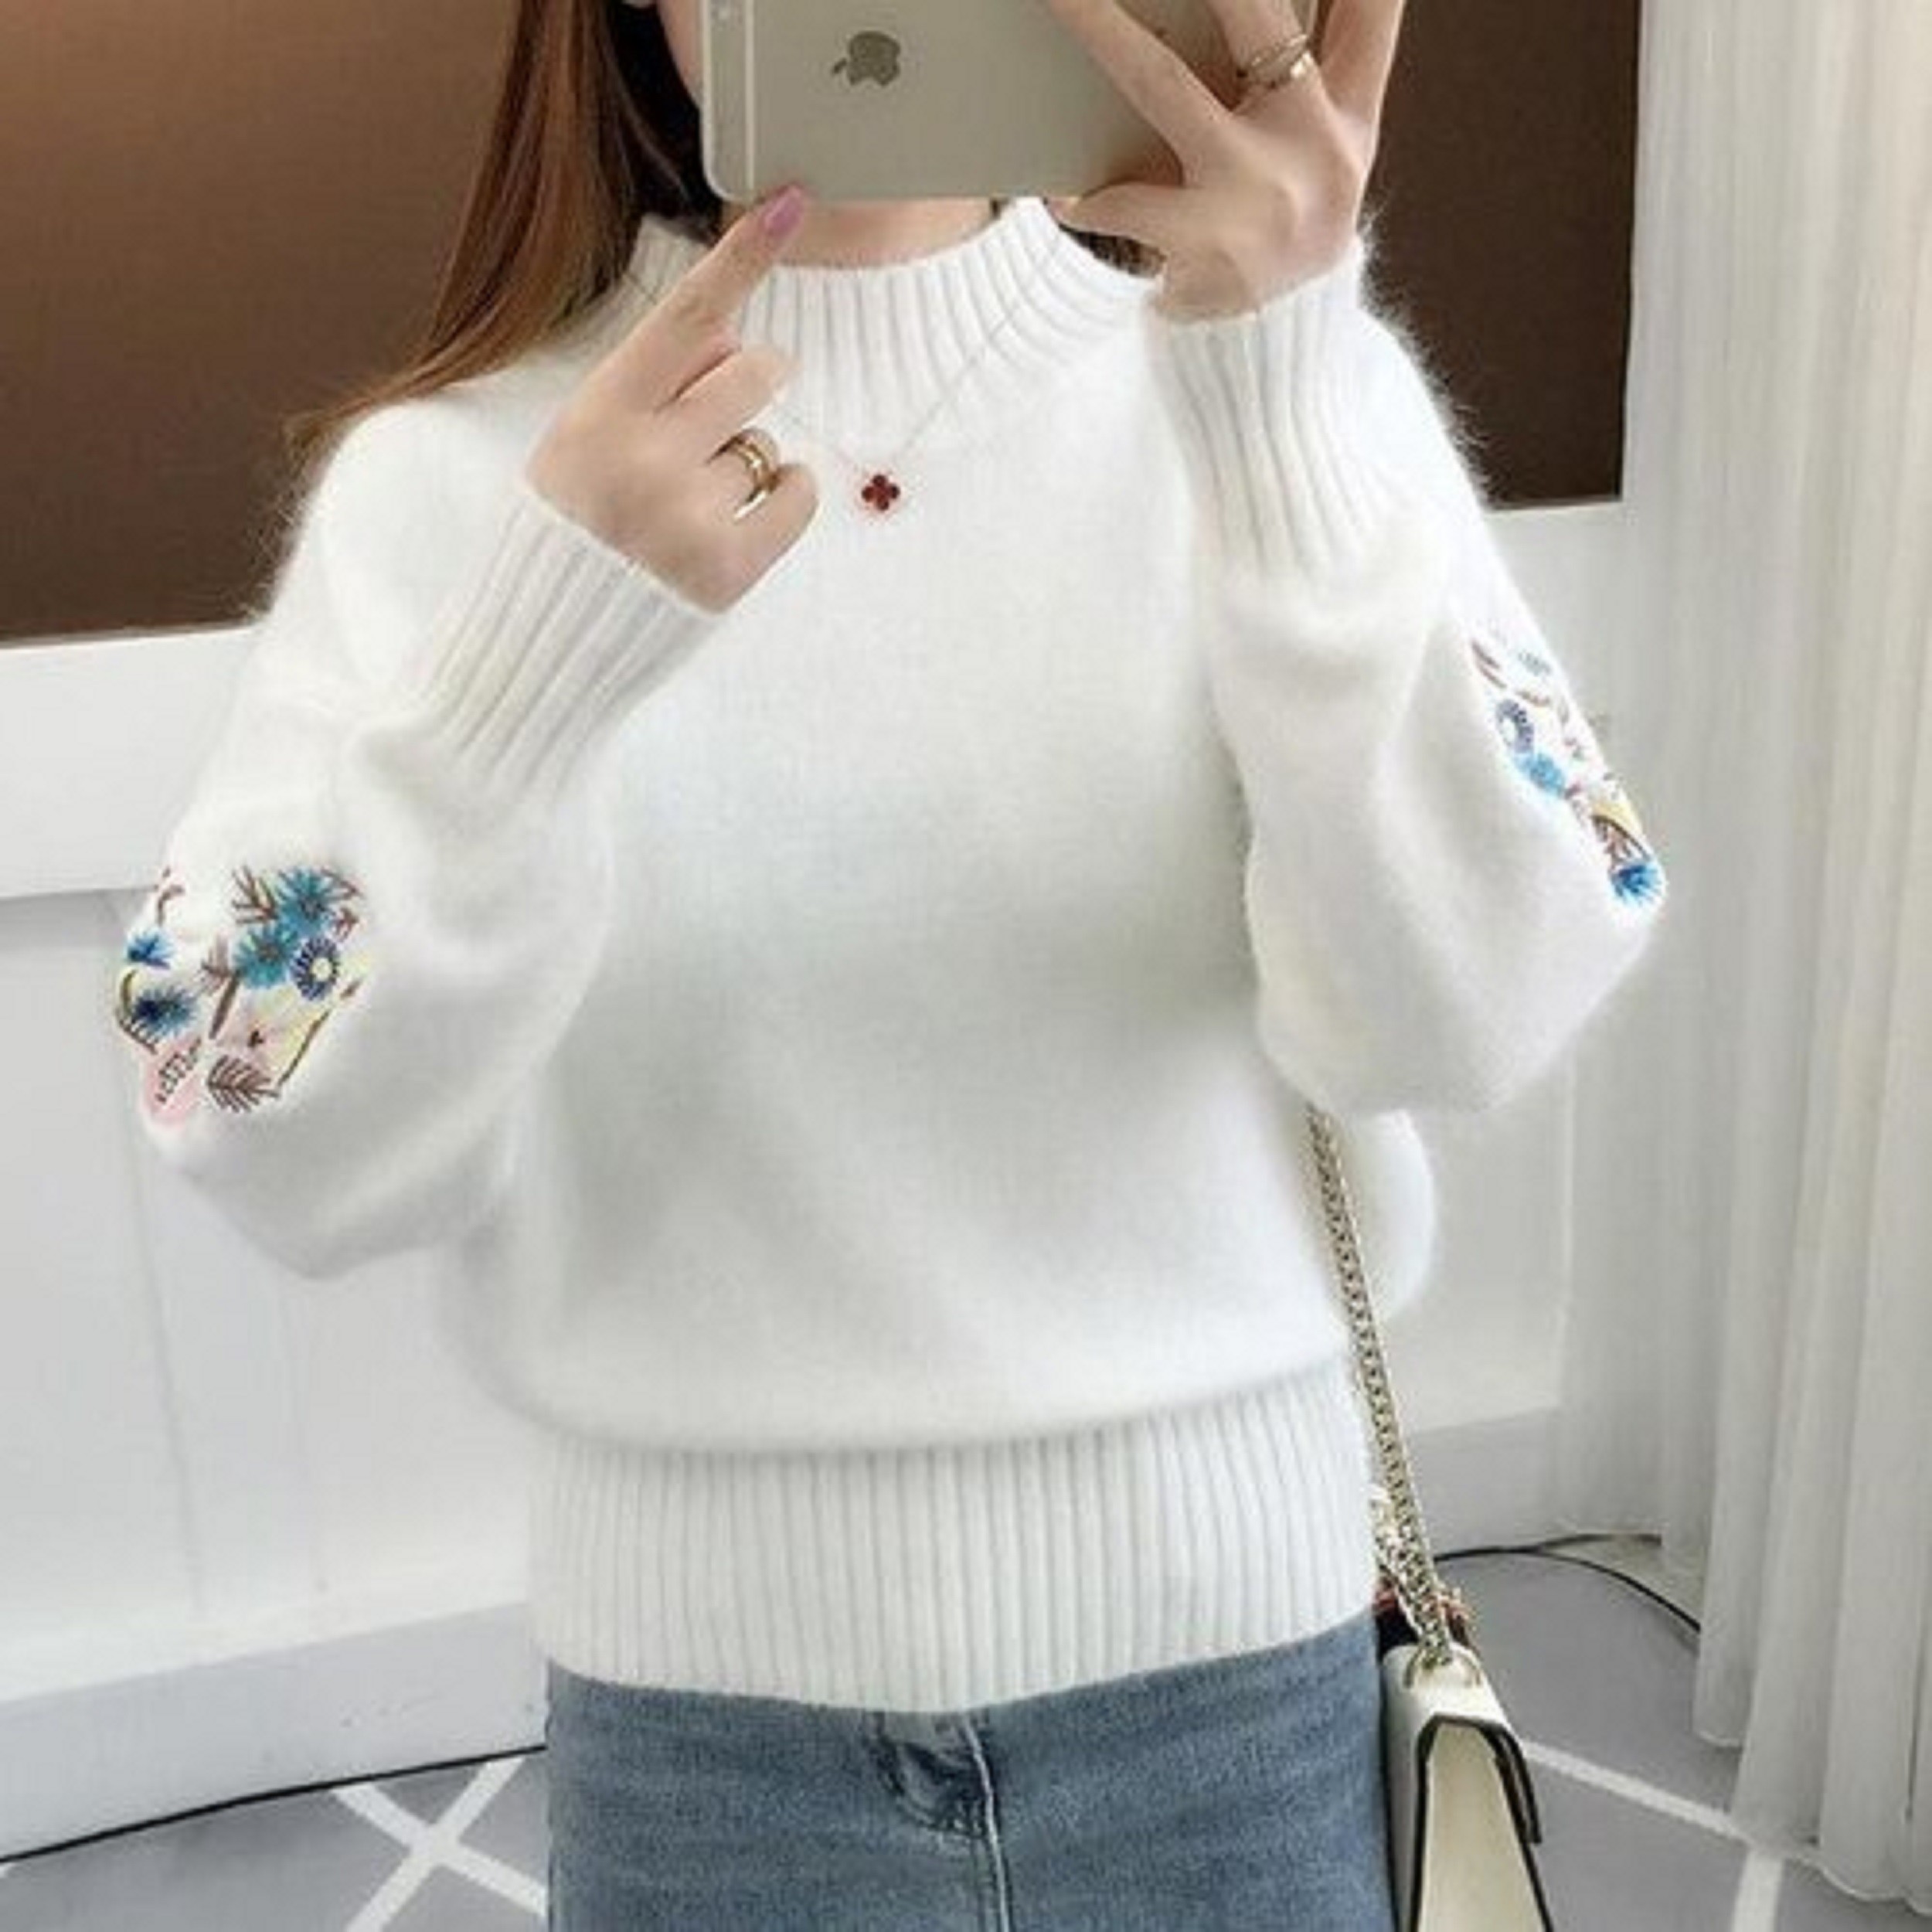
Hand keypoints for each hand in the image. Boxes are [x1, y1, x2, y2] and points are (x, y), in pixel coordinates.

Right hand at [526, 184, 817, 615]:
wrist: (546, 641)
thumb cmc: (570, 530)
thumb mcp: (581, 441)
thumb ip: (652, 387)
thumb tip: (738, 340)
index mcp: (599, 414)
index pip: (685, 318)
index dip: (741, 258)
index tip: (790, 204)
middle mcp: (646, 458)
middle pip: (749, 376)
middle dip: (754, 380)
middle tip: (723, 415)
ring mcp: (689, 517)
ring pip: (765, 444)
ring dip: (747, 461)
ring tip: (693, 501)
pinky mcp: (729, 570)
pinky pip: (795, 496)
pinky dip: (787, 495)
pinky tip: (748, 514)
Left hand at [1036, 0, 1405, 321]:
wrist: (1280, 357)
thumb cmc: (1286, 235)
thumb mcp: (1323, 161)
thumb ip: (1310, 80)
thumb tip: (1233, 18)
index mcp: (1351, 117)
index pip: (1372, 13)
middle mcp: (1315, 146)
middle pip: (1260, 17)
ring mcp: (1259, 194)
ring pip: (1164, 87)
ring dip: (1102, 32)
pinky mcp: (1206, 245)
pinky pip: (1123, 201)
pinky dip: (1084, 197)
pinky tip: (1058, 196)